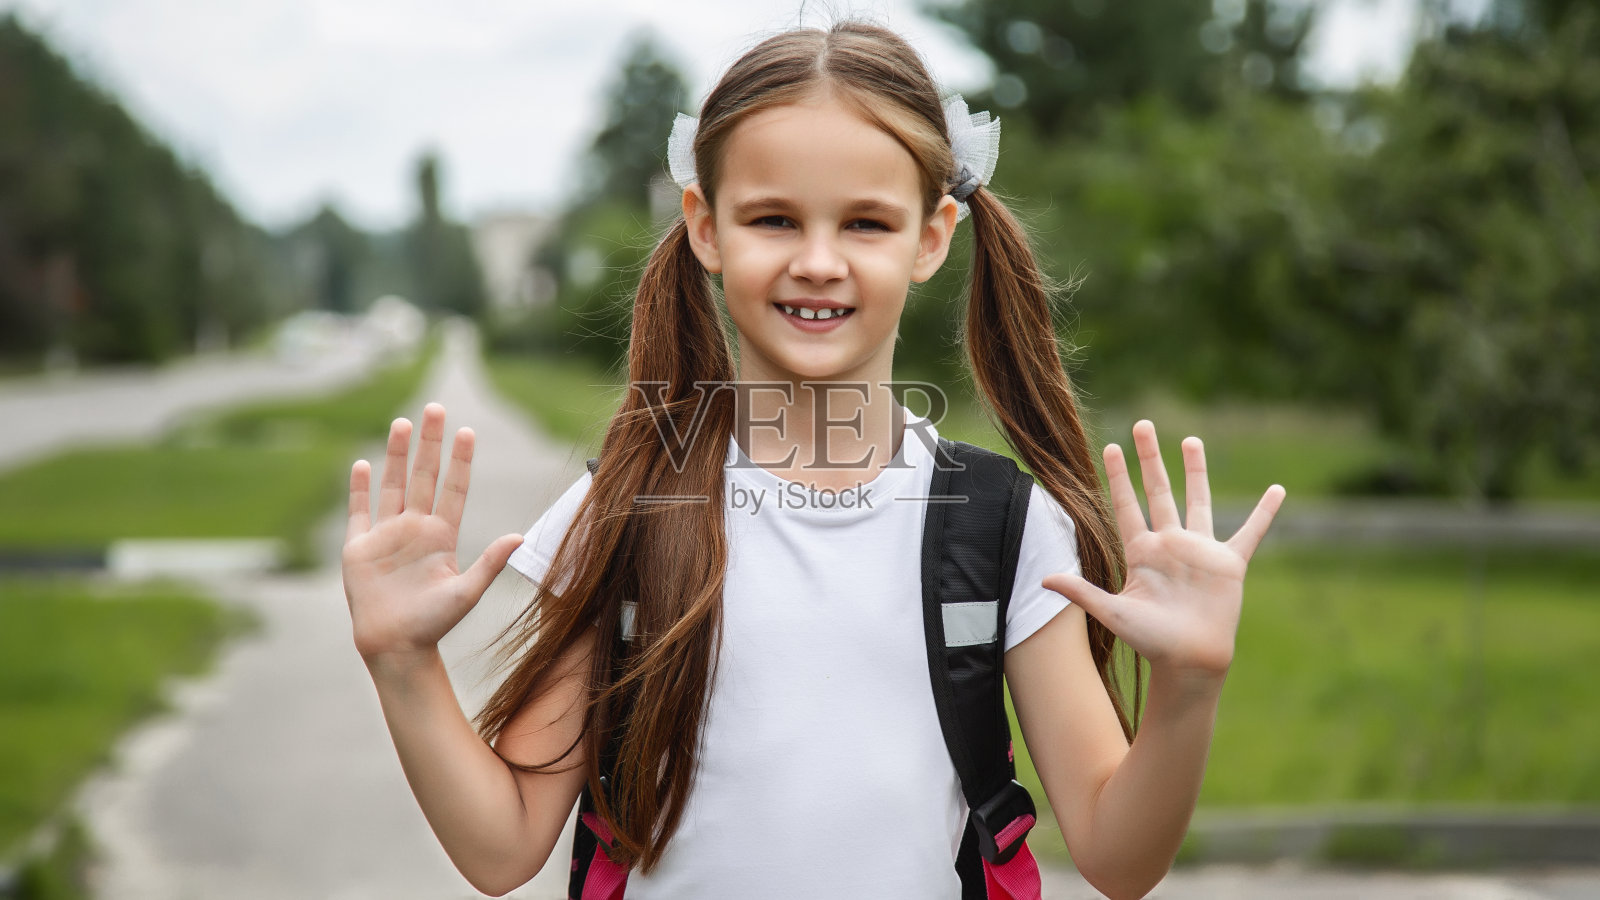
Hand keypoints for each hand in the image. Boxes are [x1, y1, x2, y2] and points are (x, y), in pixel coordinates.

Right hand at [341, 402, 522, 665]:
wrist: (396, 646)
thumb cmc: (434, 624)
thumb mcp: (466, 592)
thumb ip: (490, 563)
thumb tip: (521, 538)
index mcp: (442, 536)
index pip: (453, 488)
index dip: (460, 460)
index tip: (468, 432)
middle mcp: (416, 529)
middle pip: (424, 476)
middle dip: (430, 443)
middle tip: (436, 408)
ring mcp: (387, 535)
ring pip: (393, 484)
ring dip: (397, 455)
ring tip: (403, 423)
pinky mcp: (359, 547)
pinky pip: (359, 510)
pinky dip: (359, 487)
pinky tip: (362, 464)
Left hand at [1042, 420, 1284, 680]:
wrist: (1188, 660)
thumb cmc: (1150, 640)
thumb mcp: (1112, 612)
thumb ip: (1081, 591)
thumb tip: (1043, 579)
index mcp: (1142, 552)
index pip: (1126, 505)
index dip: (1118, 477)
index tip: (1108, 448)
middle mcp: (1170, 544)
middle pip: (1158, 490)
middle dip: (1149, 458)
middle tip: (1142, 424)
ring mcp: (1200, 551)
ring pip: (1198, 500)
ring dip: (1195, 470)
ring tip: (1190, 440)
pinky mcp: (1228, 564)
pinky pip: (1250, 532)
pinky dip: (1265, 513)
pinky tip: (1277, 490)